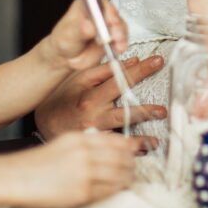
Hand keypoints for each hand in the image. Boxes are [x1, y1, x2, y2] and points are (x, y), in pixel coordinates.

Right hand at [7, 131, 138, 207]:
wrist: (17, 177)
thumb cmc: (37, 161)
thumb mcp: (63, 142)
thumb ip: (85, 141)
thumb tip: (106, 141)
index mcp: (80, 139)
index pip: (114, 141)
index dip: (128, 146)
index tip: (136, 148)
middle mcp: (85, 153)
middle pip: (120, 158)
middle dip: (131, 163)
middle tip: (134, 166)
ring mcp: (84, 173)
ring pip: (117, 175)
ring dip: (127, 177)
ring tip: (129, 179)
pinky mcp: (82, 192)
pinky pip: (106, 191)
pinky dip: (115, 189)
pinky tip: (116, 189)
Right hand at [34, 55, 166, 150]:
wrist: (43, 125)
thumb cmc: (62, 99)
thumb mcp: (78, 80)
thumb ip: (104, 70)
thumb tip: (131, 61)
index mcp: (88, 92)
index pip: (117, 77)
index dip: (138, 68)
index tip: (156, 60)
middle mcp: (92, 111)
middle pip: (123, 100)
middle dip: (144, 97)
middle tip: (164, 102)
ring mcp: (94, 129)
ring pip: (123, 124)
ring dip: (144, 120)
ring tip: (160, 119)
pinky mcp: (95, 144)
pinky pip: (116, 145)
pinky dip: (132, 146)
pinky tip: (146, 147)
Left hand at [40, 0, 127, 70]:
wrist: (67, 57)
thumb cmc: (64, 41)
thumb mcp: (67, 34)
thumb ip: (78, 30)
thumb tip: (89, 26)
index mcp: (86, 3)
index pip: (99, 2)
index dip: (106, 10)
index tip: (109, 21)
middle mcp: (98, 11)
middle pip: (113, 13)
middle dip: (116, 25)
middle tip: (114, 36)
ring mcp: (107, 23)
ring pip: (120, 25)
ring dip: (121, 36)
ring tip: (118, 46)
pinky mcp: (113, 35)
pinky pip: (122, 37)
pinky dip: (122, 43)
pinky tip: (119, 49)